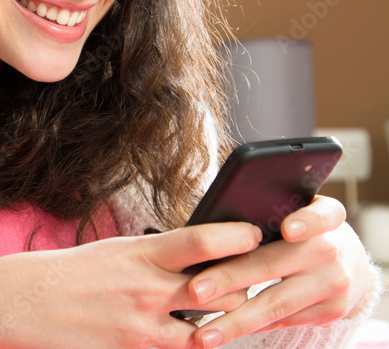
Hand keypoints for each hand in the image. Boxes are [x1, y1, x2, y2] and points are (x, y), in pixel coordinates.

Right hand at [0, 221, 261, 348]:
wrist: (21, 302)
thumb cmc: (67, 273)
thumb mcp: (112, 252)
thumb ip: (152, 256)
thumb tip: (190, 255)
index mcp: (140, 252)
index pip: (202, 240)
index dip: (237, 237)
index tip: (257, 232)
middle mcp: (147, 287)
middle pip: (220, 288)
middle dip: (246, 286)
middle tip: (264, 279)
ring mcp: (142, 325)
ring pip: (208, 328)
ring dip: (224, 322)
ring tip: (233, 315)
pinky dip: (193, 344)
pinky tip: (198, 338)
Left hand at [189, 195, 372, 348]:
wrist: (349, 264)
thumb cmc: (303, 229)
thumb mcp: (296, 211)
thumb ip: (268, 211)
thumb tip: (213, 221)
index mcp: (325, 217)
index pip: (321, 215)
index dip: (306, 221)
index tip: (287, 229)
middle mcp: (332, 250)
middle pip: (274, 264)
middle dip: (230, 279)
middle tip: (195, 290)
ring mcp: (333, 284)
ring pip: (275, 304)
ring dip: (235, 321)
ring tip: (204, 334)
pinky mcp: (331, 311)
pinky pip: (282, 320)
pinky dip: (251, 326)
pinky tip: (225, 332)